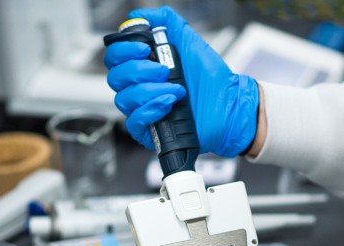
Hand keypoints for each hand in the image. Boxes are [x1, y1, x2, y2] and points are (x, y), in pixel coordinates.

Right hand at [103, 6, 258, 156]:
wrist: (229, 106)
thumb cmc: (211, 79)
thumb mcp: (189, 41)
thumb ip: (166, 22)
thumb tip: (138, 15)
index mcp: (143, 67)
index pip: (114, 58)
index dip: (123, 51)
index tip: (145, 48)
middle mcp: (139, 88)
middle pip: (115, 78)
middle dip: (139, 70)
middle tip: (164, 70)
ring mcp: (143, 110)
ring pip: (124, 99)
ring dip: (151, 90)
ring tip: (177, 89)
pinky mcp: (149, 131)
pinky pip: (134, 122)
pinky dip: (150, 109)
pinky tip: (168, 103)